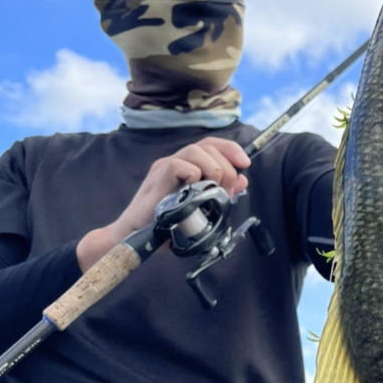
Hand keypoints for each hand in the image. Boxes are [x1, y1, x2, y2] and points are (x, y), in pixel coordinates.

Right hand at [76, 137, 249, 269]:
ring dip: (212, 169)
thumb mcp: (202, 208)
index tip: (245, 164)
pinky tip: (192, 190)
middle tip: (228, 189)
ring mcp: (165, 168)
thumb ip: (221, 193)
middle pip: (207, 146)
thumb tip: (242, 181)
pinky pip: (177, 164)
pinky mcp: (156, 178)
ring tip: (213, 189)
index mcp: (187, 166)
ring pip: (194, 150)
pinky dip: (191, 175)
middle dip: (226, 166)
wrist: (137, 236)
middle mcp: (176, 162)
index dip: (231, 149)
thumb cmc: (167, 223)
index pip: (212, 145)